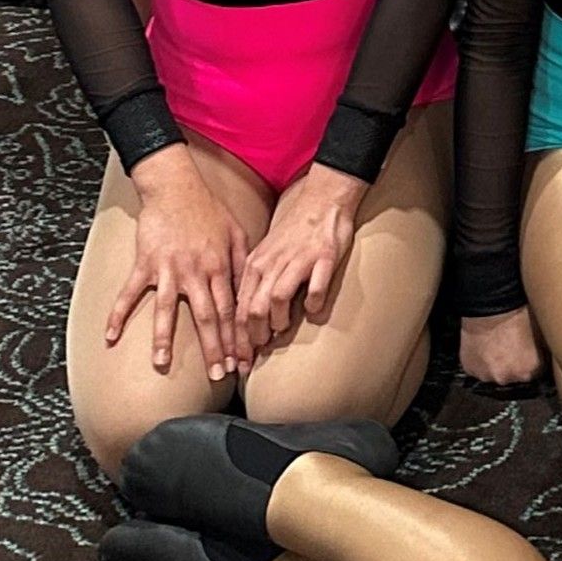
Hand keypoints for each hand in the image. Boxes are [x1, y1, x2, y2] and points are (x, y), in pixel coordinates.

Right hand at [107, 148, 250, 380]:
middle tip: (217, 376)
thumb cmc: (208, 210)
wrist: (175, 187)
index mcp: (218, 267)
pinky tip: (110, 338)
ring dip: (163, 338)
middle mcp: (195, 272)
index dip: (237, 338)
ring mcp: (168, 268)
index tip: (241, 362)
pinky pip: (129, 292)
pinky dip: (117, 314)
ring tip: (162, 364)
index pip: (231, 310)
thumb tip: (251, 293)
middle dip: (213, 348)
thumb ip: (242, 264)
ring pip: (166, 309)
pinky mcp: (144, 263)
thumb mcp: (236, 233)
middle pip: (206, 317)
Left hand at [236, 164, 366, 344]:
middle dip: (253, 339)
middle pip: (254, 308)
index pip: (239, 309)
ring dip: (279, 321)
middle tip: (258, 356)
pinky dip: (314, 304)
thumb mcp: (266, 255)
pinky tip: (315, 311)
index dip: (237, 340)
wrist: (322, 198)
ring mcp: (298, 259)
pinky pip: (315, 287)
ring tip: (283, 330)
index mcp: (255, 264)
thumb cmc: (294, 231)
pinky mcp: (324, 256)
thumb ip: (257, 283)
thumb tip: (250, 320)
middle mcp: (272, 263)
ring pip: (278, 299)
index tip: (240, 362)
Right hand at [460, 307, 546, 387]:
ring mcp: (487, 375)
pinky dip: (481, 359)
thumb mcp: (542, 332)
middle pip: (514, 375)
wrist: (491, 304)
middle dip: (514, 364)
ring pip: (494, 372)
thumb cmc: (517, 313)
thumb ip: (543, 350)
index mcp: (530, 370)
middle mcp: (508, 377)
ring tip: (497, 343)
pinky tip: (485, 345)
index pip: (536, 372)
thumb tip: (546, 352)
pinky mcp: (470, 369)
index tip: (529, 350)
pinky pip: (478, 367)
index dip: (533, 359)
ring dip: (496, 362)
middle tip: (511, 345)